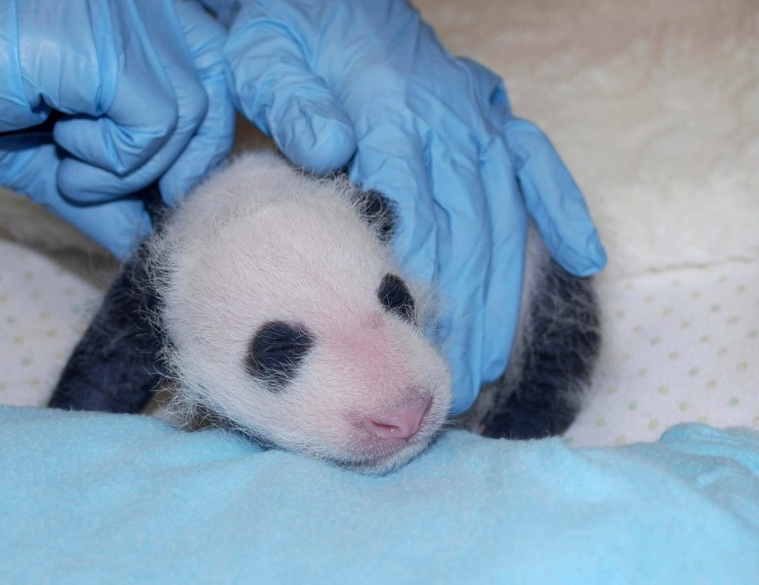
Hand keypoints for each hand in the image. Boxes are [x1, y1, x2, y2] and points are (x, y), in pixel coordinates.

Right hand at [0, 0, 233, 257]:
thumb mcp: (66, 162)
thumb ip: (124, 193)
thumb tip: (169, 234)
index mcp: (144, 13)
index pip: (219, 75)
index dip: (201, 139)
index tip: (160, 181)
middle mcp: (141, 0)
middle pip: (214, 97)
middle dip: (174, 163)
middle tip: (109, 181)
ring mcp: (121, 11)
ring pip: (186, 116)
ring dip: (127, 170)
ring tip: (68, 160)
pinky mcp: (97, 39)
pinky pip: (151, 124)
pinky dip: (110, 163)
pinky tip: (60, 145)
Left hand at [205, 0, 605, 413]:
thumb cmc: (296, 31)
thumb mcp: (270, 56)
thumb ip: (294, 102)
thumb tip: (329, 149)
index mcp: (388, 104)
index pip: (410, 206)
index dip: (416, 280)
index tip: (412, 344)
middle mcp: (446, 115)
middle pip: (464, 228)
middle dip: (464, 312)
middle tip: (455, 382)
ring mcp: (478, 115)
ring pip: (503, 214)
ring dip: (505, 292)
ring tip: (493, 359)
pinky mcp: (494, 114)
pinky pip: (540, 164)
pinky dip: (565, 210)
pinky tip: (587, 258)